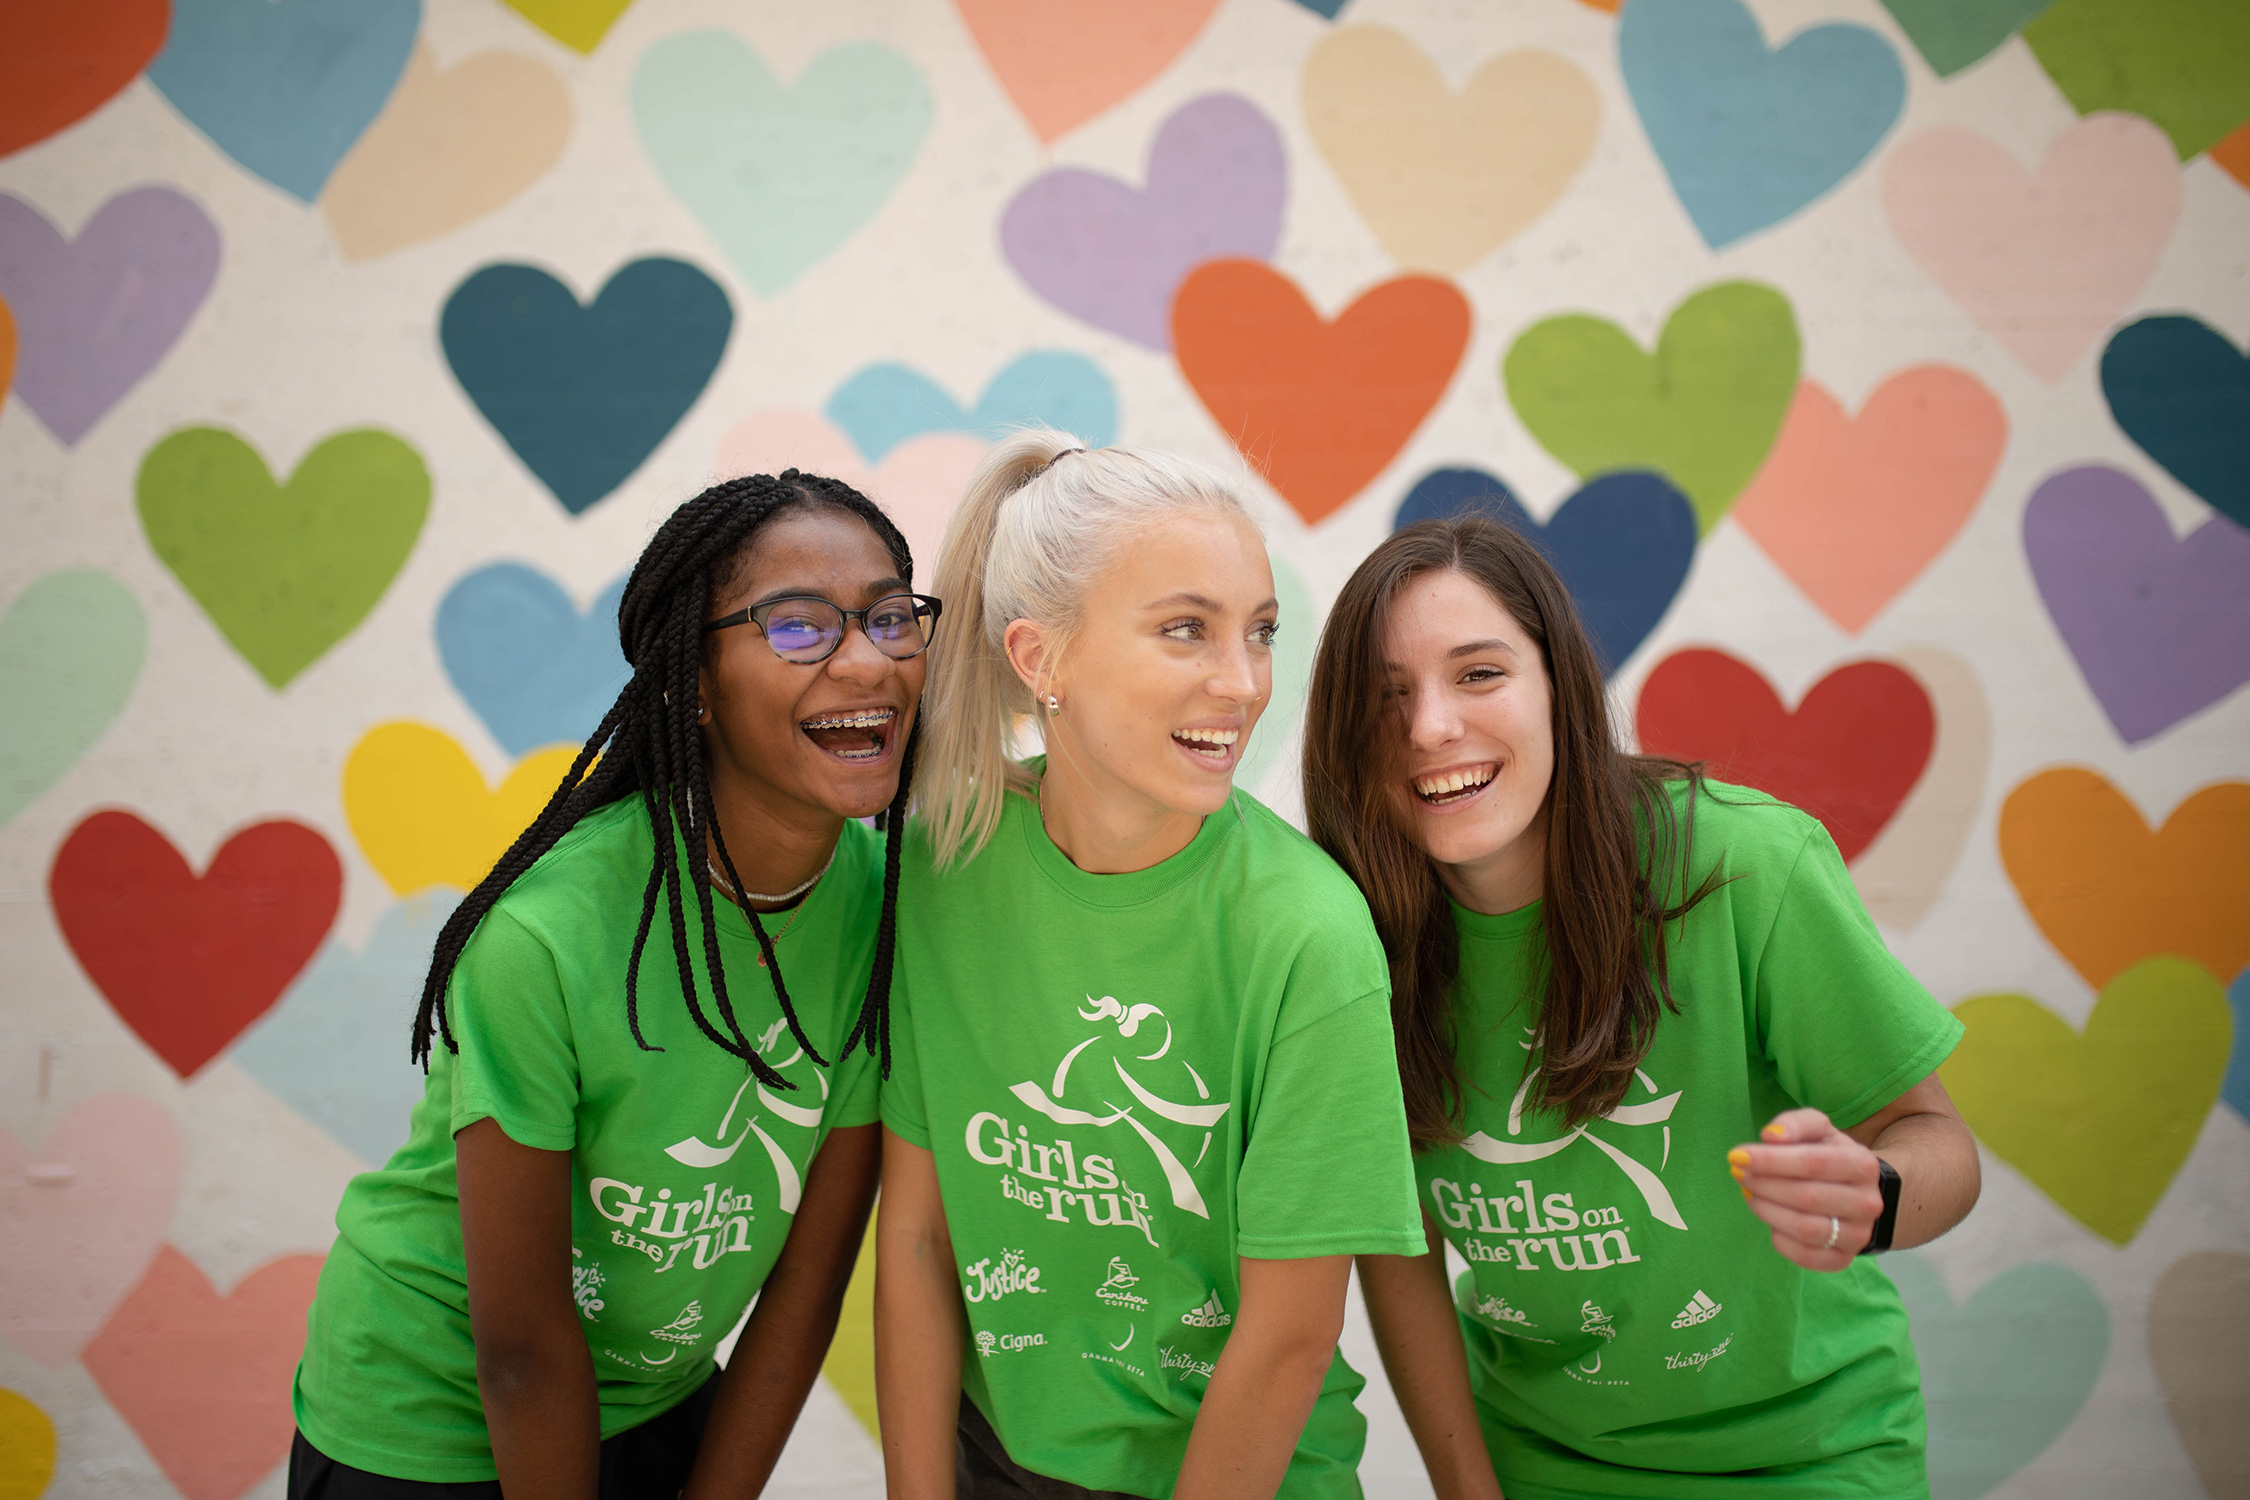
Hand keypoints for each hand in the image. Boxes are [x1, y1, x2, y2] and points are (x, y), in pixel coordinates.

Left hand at [1727, 1108, 1882, 1270]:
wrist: (1858, 1191)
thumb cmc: (1828, 1154)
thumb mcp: (1818, 1130)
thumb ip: (1795, 1124)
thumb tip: (1771, 1136)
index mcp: (1862, 1165)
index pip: (1812, 1163)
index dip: (1771, 1160)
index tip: (1737, 1156)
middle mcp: (1867, 1203)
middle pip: (1806, 1197)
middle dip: (1764, 1184)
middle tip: (1739, 1174)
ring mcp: (1858, 1235)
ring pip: (1805, 1229)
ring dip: (1767, 1210)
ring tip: (1749, 1193)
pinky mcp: (1843, 1259)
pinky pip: (1806, 1256)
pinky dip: (1780, 1240)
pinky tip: (1770, 1220)